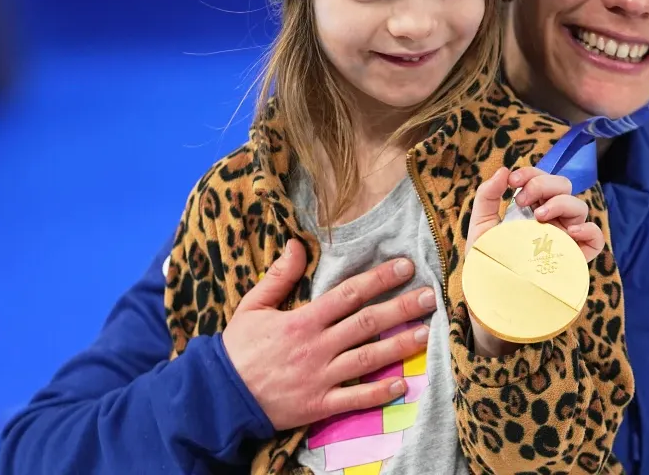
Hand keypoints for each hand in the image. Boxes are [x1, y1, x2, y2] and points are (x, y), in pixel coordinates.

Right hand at [221, 239, 437, 431]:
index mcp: (303, 320)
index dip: (380, 279)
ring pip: (367, 358)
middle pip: (367, 322)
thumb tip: (297, 244)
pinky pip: (354, 398)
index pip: (349, 294)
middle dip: (401, 308)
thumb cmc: (237, 349)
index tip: (406, 267)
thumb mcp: (252, 307)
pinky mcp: (319, 404)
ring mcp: (320, 377)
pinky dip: (378, 393)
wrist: (217, 396)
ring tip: (425, 334)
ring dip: (399, 346)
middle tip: (431, 297)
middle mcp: (317, 346)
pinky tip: (402, 384)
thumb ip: (278, 277)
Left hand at [465, 167, 604, 356]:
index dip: (532, 173)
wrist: (491, 299)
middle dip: (544, 184)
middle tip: (524, 199)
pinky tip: (569, 234)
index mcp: (533, 208)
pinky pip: (596, 239)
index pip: (542, 179)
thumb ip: (487, 197)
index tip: (513, 181)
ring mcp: (566, 238)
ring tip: (540, 217)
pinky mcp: (576, 259)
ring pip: (580, 207)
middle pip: (564, 186)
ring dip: (561, 203)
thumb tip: (503, 171)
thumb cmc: (487, 263)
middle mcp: (553, 220)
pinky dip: (588, 231)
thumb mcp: (480, 227)